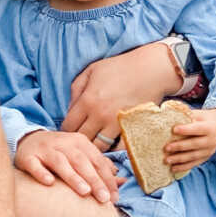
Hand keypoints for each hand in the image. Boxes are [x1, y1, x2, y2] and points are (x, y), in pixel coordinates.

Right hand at [15, 129, 118, 203]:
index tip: (114, 198)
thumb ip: (99, 168)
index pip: (96, 161)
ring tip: (84, 192)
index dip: (107, 179)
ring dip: (73, 176)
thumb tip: (122, 181)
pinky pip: (34, 165)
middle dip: (94, 180)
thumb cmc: (60, 153)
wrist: (28, 140)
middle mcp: (63, 143)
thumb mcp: (80, 155)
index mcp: (80, 142)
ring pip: (60, 162)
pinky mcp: (28, 156)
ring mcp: (45, 149)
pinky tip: (49, 182)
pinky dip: (41, 172)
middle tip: (104, 199)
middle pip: (81, 162)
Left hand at [62, 42, 180, 147]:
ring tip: (94, 141)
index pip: (68, 126)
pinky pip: (119, 147)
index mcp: (87, 101)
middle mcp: (100, 115)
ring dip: (94, 146)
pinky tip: (111, 142)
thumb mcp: (90, 71)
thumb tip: (70, 110)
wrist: (150, 70)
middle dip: (78, 139)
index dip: (65, 129)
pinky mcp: (131, 128)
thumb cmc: (118, 68)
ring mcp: (116, 124)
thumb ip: (76, 90)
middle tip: (80, 136)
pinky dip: (113, 148)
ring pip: (99, 147)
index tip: (69, 129)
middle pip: (82, 139)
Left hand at [165, 107, 215, 174]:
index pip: (197, 129)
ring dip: (179, 159)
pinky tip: (173, 168)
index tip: (173, 130)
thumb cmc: (203, 118)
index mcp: (209, 128)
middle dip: (180, 146)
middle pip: (194, 144)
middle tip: (166, 148)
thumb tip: (168, 114)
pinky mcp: (205, 158)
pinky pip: (194, 163)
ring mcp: (209, 151)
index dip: (186, 130)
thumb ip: (186, 115)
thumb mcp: (198, 114)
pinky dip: (183, 167)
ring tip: (166, 160)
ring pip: (193, 156)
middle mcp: (211, 141)